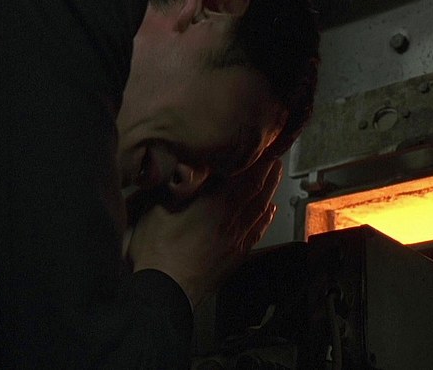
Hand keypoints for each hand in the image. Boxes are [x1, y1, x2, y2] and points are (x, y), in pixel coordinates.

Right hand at [126, 159, 281, 307]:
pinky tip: (269, 211)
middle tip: (275, 155)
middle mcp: (231, 217)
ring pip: (261, 208)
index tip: (263, 144)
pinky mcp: (235, 254)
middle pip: (258, 189)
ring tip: (276, 176)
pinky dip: (266, 217)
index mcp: (215, 202)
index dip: (256, 158)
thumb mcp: (158, 205)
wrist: (165, 288)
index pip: (244, 173)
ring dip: (270, 190)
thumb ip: (178, 183)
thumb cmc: (157, 249)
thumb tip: (190, 163)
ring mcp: (236, 238)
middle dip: (268, 170)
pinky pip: (257, 231)